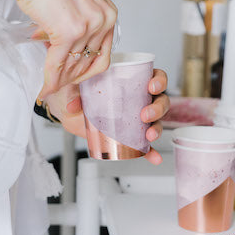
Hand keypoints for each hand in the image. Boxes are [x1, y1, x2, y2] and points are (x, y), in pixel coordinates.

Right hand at [4, 0, 116, 95]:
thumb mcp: (75, 4)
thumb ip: (78, 26)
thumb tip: (67, 50)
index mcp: (108, 13)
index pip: (104, 53)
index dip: (86, 70)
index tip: (74, 77)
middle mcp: (103, 20)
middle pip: (89, 62)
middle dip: (72, 77)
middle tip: (58, 83)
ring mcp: (87, 26)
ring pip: (73, 65)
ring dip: (60, 79)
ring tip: (49, 87)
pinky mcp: (68, 31)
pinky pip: (58, 63)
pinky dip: (51, 78)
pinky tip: (45, 86)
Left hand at [47, 68, 169, 164]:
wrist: (74, 113)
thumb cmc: (84, 94)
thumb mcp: (80, 90)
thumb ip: (77, 95)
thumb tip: (73, 105)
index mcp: (134, 82)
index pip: (156, 77)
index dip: (159, 81)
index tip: (151, 86)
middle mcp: (140, 99)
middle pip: (161, 101)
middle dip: (157, 108)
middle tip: (144, 115)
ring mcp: (138, 119)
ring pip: (157, 122)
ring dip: (157, 129)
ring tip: (149, 135)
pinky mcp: (132, 136)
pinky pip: (146, 145)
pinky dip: (151, 152)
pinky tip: (154, 158)